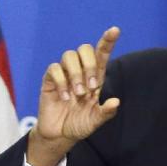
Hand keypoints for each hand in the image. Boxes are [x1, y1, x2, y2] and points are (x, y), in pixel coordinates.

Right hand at [27, 27, 120, 165]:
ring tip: (78, 94)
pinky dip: (61, 83)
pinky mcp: (50, 80)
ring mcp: (64, 74)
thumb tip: (116, 101)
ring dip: (76, 74)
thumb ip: (106, 113)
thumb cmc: (80, 125)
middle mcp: (80, 71)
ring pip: (69, 55)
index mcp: (95, 77)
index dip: (107, 41)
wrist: (59, 135)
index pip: (101, 54)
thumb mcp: (95, 121)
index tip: (115, 30)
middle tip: (91, 88)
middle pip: (85, 49)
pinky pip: (54, 69)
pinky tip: (64, 98)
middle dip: (89, 65)